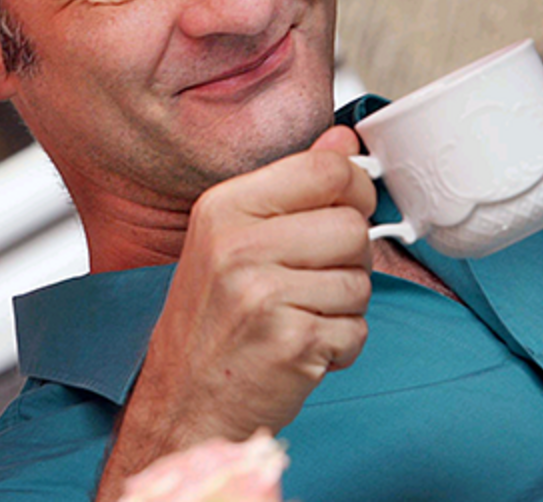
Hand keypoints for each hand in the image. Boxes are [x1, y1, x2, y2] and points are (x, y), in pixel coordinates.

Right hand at [97, 126, 375, 499]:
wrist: (182, 402)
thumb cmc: (210, 321)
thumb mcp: (234, 237)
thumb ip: (293, 185)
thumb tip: (343, 141)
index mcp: (224, 208)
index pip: (325, 169)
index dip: (355, 188)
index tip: (347, 208)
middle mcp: (239, 245)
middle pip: (352, 225)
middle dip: (348, 258)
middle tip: (310, 282)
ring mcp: (265, 294)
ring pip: (361, 280)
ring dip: (344, 307)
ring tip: (298, 317)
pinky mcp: (292, 341)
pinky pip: (358, 329)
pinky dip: (340, 346)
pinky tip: (300, 347)